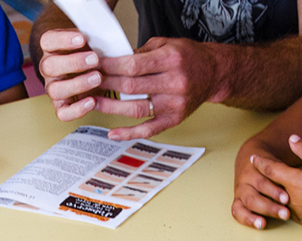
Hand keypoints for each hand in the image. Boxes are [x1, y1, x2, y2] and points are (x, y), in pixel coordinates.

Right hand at [37, 29, 103, 121]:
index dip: (63, 40)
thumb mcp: (91, 39)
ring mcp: (54, 88)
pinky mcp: (62, 106)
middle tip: (94, 60)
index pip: (48, 41)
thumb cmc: (91, 51)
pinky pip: (63, 113)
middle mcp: (49, 69)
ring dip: (77, 84)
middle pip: (49, 67)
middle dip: (73, 63)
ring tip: (97, 78)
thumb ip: (91, 36)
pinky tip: (92, 101)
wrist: (92, 67)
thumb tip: (101, 36)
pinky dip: (77, 110)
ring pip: (55, 90)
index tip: (82, 38)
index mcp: (52, 48)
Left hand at [93, 38, 220, 140]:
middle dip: (106, 84)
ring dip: (110, 107)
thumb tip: (112, 61)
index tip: (94, 66)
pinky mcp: (174, 120)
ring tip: (93, 103)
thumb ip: (141, 53)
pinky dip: (128, 133)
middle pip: (131, 87)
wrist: (214, 72)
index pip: (132, 65)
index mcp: (171, 60)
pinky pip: (148, 130)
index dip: (110, 67)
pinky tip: (112, 134)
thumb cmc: (187, 57)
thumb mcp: (166, 45)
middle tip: (87, 83)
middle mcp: (174, 83)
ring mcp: (174, 104)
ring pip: (135, 109)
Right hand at [232, 140, 290, 229]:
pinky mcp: (237, 202)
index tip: (287, 199)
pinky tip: (261, 225)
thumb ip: (285, 169)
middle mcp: (246, 180)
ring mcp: (240, 191)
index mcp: (255, 168)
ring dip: (264, 211)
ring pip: (249, 203)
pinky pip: (238, 213)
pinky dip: (248, 219)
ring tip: (275, 219)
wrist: (250, 162)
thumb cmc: (270, 164)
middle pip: (256, 194)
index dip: (274, 191)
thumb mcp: (278, 161)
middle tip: (286, 213)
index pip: (263, 181)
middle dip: (270, 205)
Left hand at [238, 135, 301, 229]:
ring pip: (278, 200)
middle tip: (256, 170)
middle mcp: (290, 198)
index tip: (253, 158)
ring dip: (273, 193)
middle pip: (271, 186)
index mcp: (294, 181)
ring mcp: (295, 211)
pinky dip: (284, 204)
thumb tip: (291, 139)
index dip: (261, 162)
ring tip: (268, 186)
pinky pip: (288, 211)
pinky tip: (285, 200)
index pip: (271, 169)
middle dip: (263, 178)